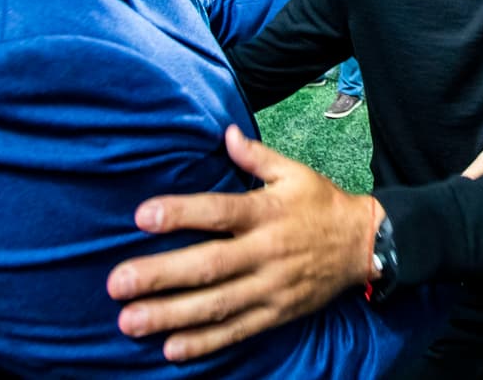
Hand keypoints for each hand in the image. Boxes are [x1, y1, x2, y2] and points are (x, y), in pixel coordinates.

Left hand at [107, 126, 482, 361]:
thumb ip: (255, 157)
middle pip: (209, 264)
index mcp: (266, 212)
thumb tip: (224, 133)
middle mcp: (266, 251)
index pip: (219, 212)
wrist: (365, 245)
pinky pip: (237, 331)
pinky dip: (205, 343)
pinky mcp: (276, 313)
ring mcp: (271, 287)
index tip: (142, 216)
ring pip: (216, 304)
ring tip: (130, 321)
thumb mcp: (294, 172)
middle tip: (117, 282)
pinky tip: (170, 348)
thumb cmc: (321, 204)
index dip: (181, 213)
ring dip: (171, 314)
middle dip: (160, 275)